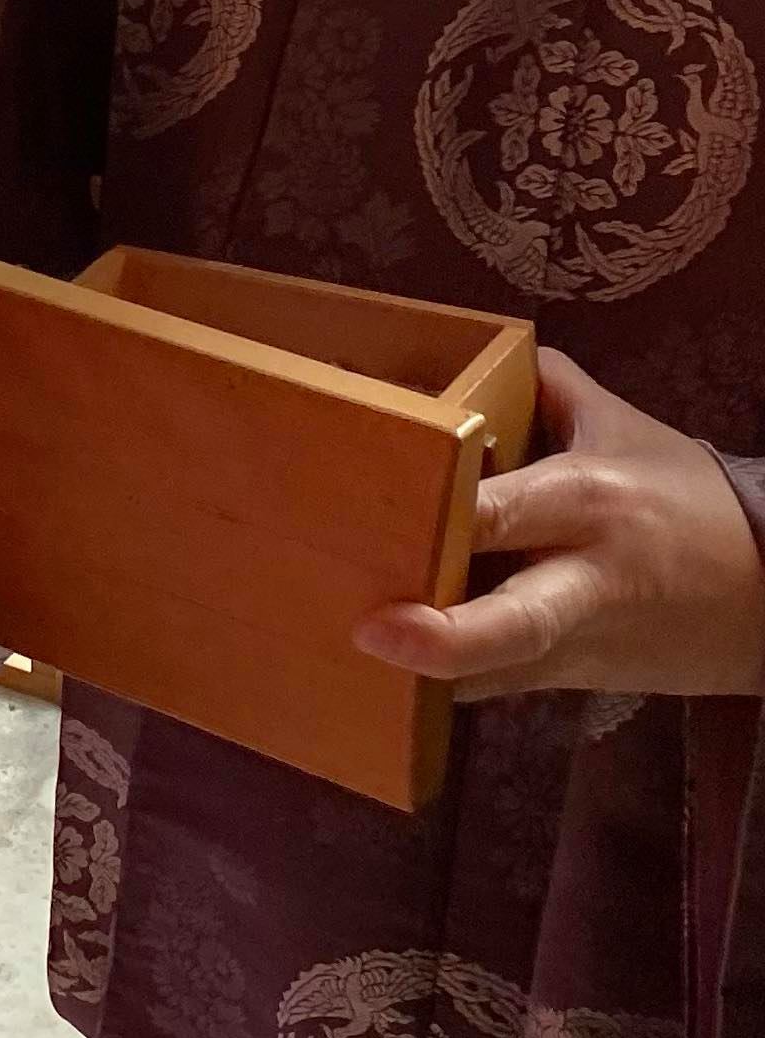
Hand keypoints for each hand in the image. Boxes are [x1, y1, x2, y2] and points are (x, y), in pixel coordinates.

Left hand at [353, 351, 764, 701]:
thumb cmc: (689, 500)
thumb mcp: (626, 429)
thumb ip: (552, 386)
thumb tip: (488, 350)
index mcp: (588, 499)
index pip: (508, 509)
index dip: (444, 516)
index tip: (372, 515)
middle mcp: (583, 577)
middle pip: (518, 619)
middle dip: (447, 635)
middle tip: (370, 633)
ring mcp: (582, 640)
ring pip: (501, 671)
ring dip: (429, 672)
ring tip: (349, 661)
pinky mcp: (577, 682)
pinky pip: (501, 688)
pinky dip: (448, 685)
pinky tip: (383, 681)